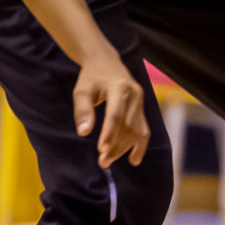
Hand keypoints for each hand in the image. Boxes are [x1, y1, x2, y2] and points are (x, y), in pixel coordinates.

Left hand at [73, 54, 149, 168]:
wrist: (106, 62)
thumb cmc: (91, 77)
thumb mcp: (81, 90)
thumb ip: (82, 110)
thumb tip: (83, 133)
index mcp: (119, 86)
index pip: (115, 113)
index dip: (109, 133)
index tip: (101, 150)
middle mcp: (134, 93)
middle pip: (127, 125)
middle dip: (116, 146)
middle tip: (102, 162)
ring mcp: (140, 100)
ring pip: (136, 130)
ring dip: (124, 148)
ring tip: (107, 161)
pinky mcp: (141, 107)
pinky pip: (143, 129)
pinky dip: (139, 145)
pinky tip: (133, 160)